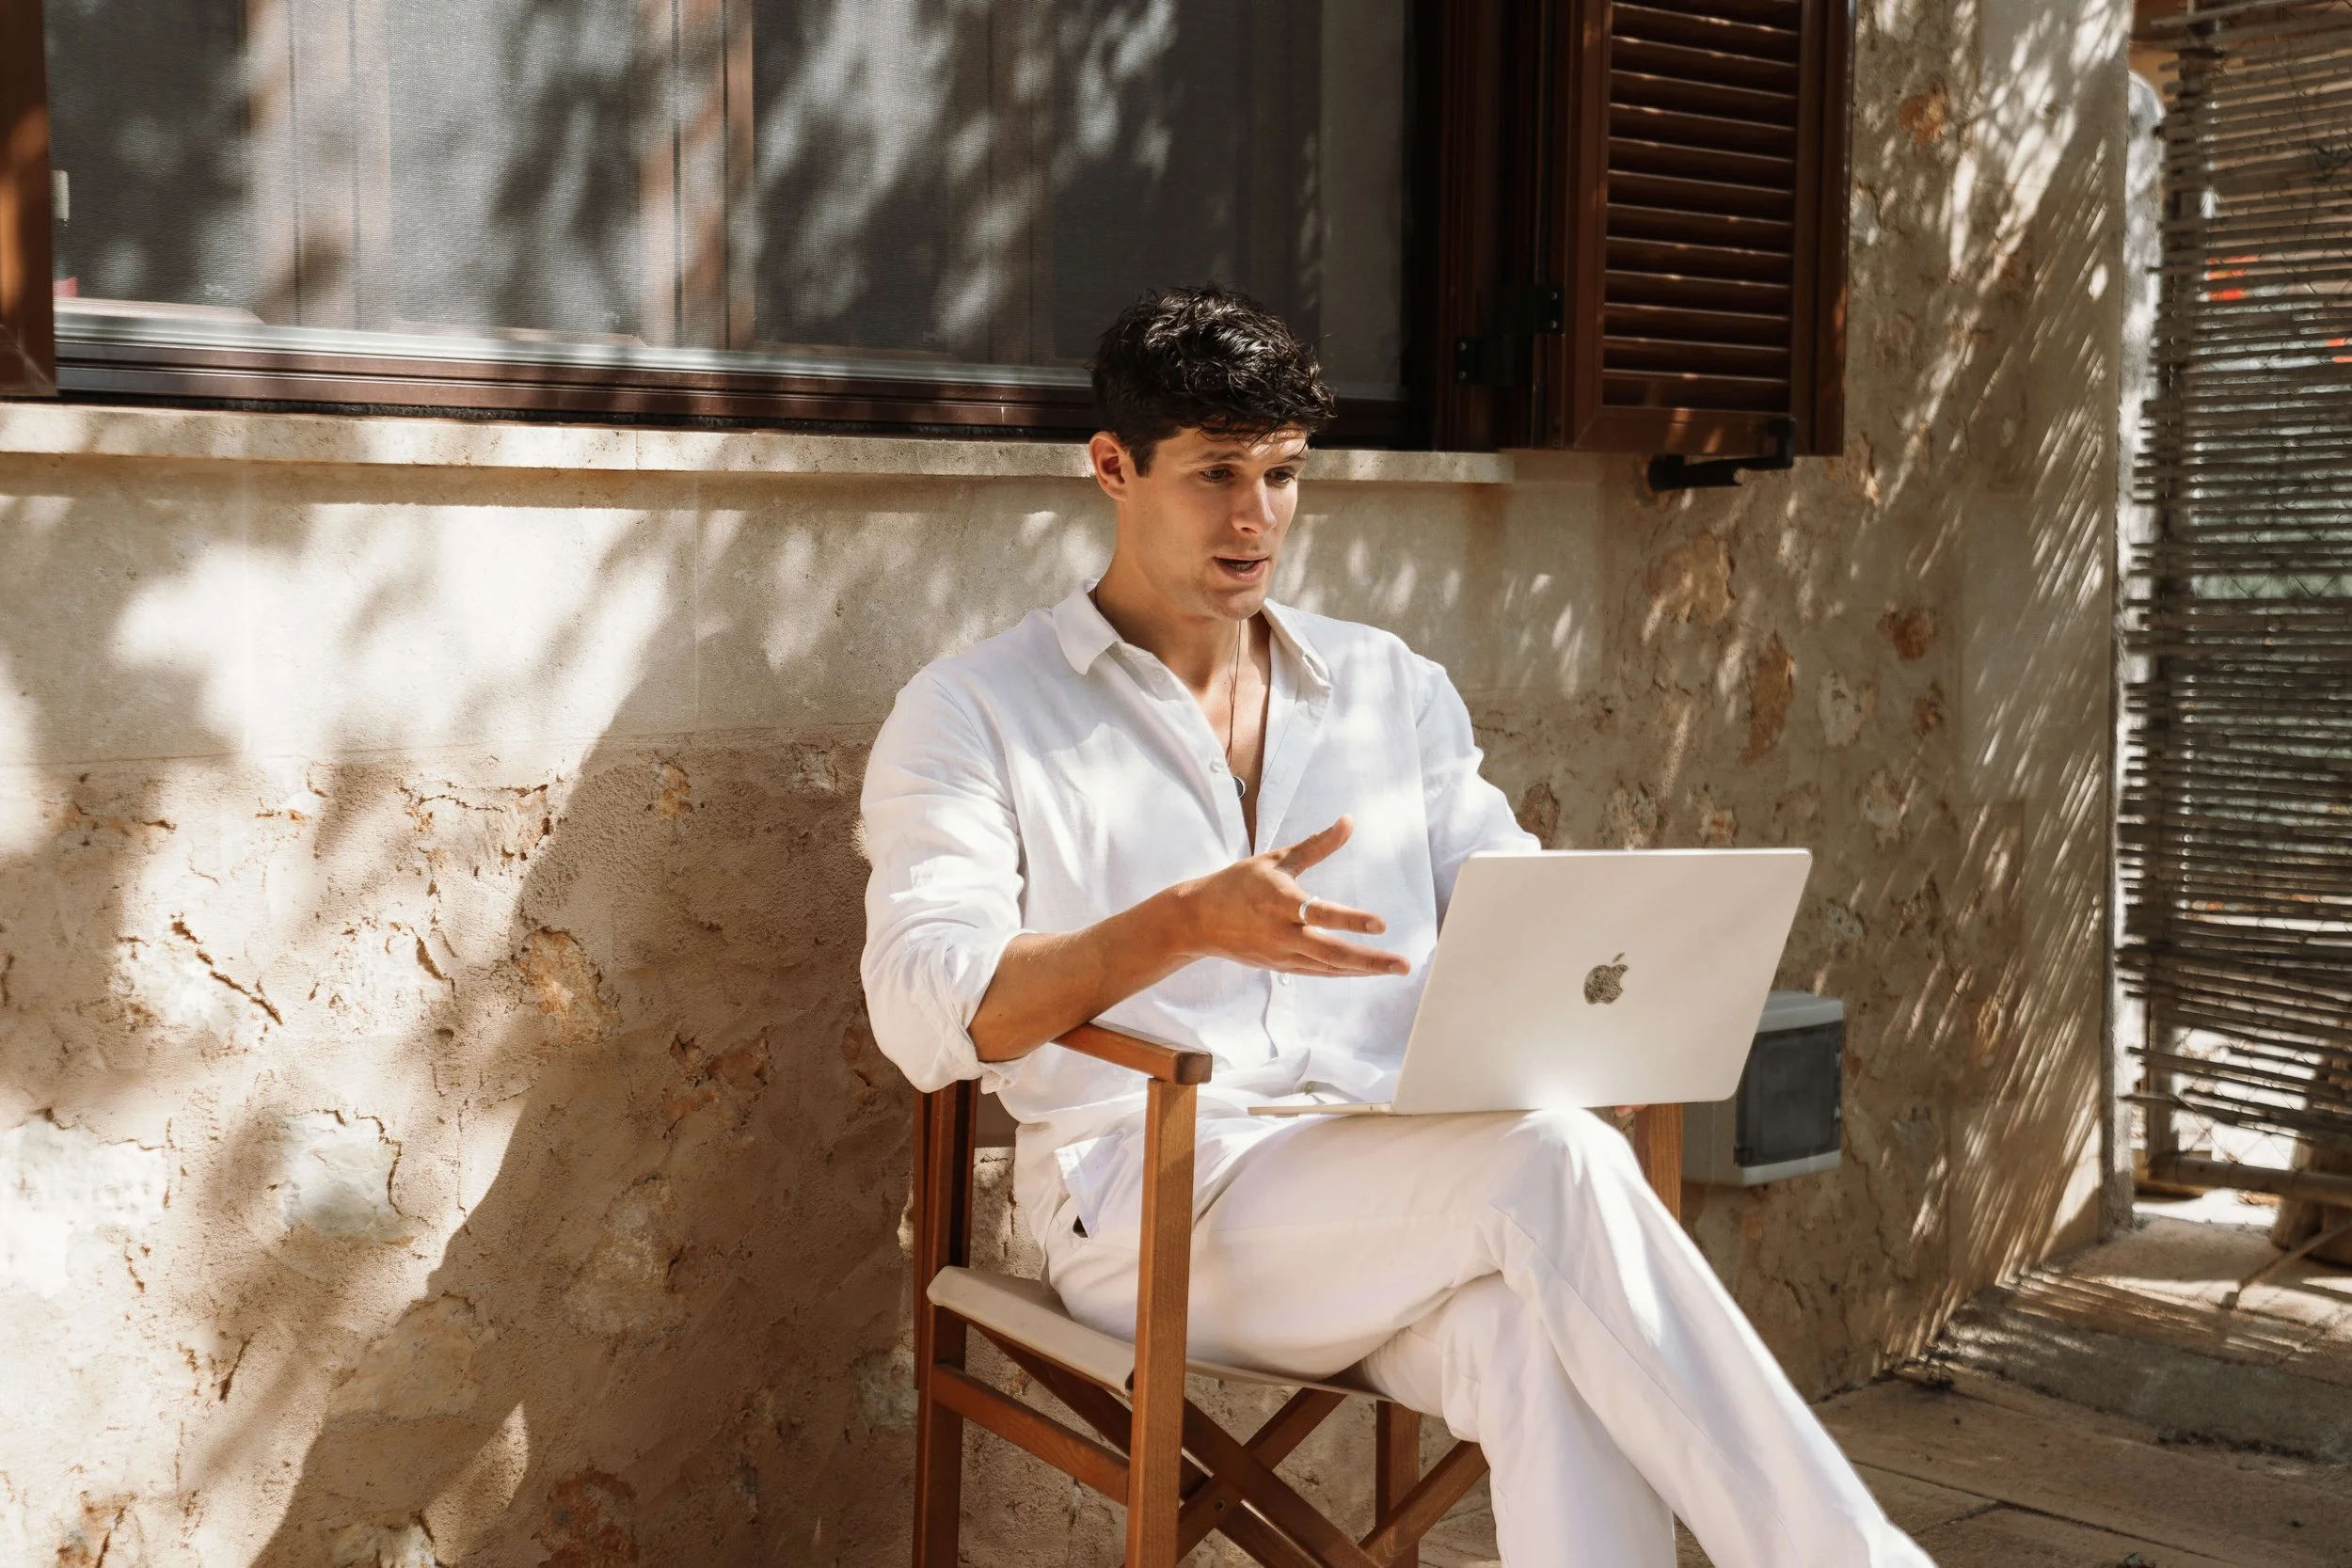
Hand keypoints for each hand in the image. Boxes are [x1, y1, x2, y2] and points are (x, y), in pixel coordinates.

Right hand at [1171, 817, 1409, 977]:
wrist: (1199, 920)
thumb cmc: (1238, 884)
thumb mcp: (1275, 860)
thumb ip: (1316, 845)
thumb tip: (1348, 822)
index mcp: (1280, 901)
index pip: (1321, 913)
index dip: (1351, 920)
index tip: (1381, 924)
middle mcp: (1282, 932)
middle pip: (1331, 952)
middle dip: (1370, 960)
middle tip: (1402, 964)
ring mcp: (1282, 953)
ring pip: (1329, 967)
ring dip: (1363, 970)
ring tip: (1393, 968)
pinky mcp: (1280, 965)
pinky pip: (1318, 972)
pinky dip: (1343, 972)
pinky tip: (1365, 971)